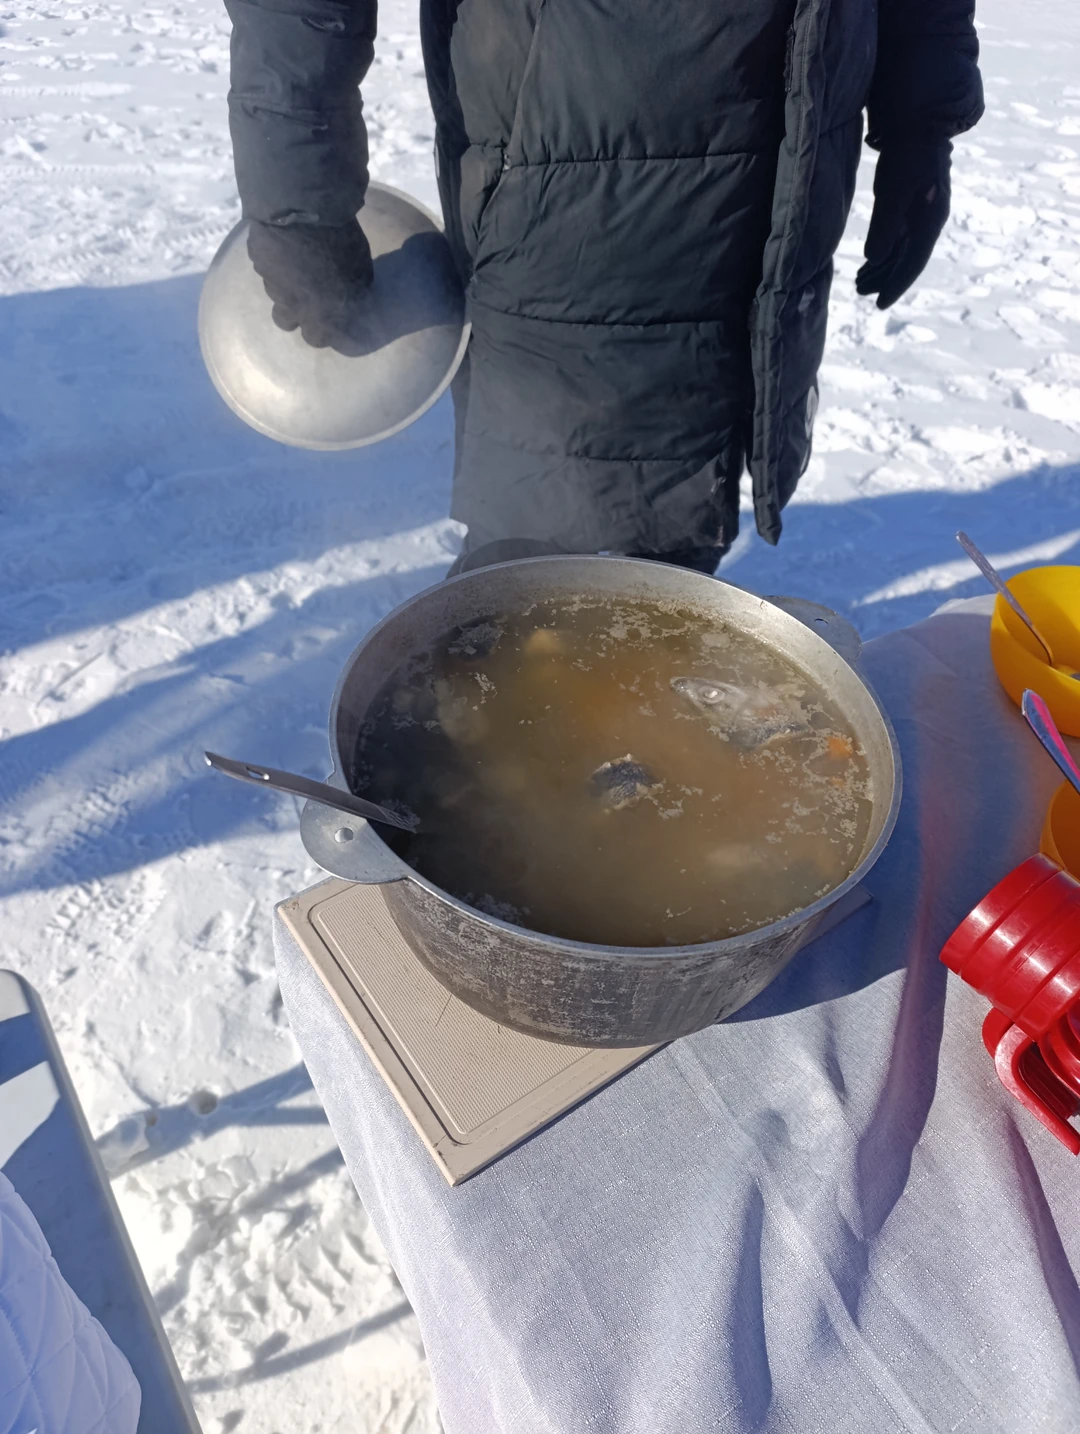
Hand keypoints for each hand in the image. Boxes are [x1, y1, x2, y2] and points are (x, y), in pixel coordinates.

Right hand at [247, 219, 373, 349]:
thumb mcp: (361, 270)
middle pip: (294, 327)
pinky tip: (284, 248)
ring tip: (297, 271)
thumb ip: (356, 289)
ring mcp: (272, 285)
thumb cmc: (340, 242)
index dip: (335, 333)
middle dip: (305, 318)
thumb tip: (355, 296)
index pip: (326, 340)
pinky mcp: (258, 262)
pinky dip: (275, 263)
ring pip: (277, 298)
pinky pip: (266, 268)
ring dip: (287, 291)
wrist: (300, 207)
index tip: (341, 323)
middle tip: (315, 302)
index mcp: (321, 315)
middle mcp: (293, 308)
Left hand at [856, 142, 950, 309]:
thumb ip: (885, 227)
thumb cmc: (907, 155)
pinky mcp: (912, 205)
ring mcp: (922, 213)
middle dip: (884, 278)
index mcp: (929, 222)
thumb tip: (876, 258)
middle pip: (906, 260)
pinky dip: (884, 249)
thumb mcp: (893, 192)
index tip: (879, 305)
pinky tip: (870, 259)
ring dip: (881, 266)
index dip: (896, 285)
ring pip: (902, 249)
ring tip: (859, 281)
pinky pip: (899, 236)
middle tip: (860, 291)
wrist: (919, 123)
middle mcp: (929, 222)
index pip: (912, 262)